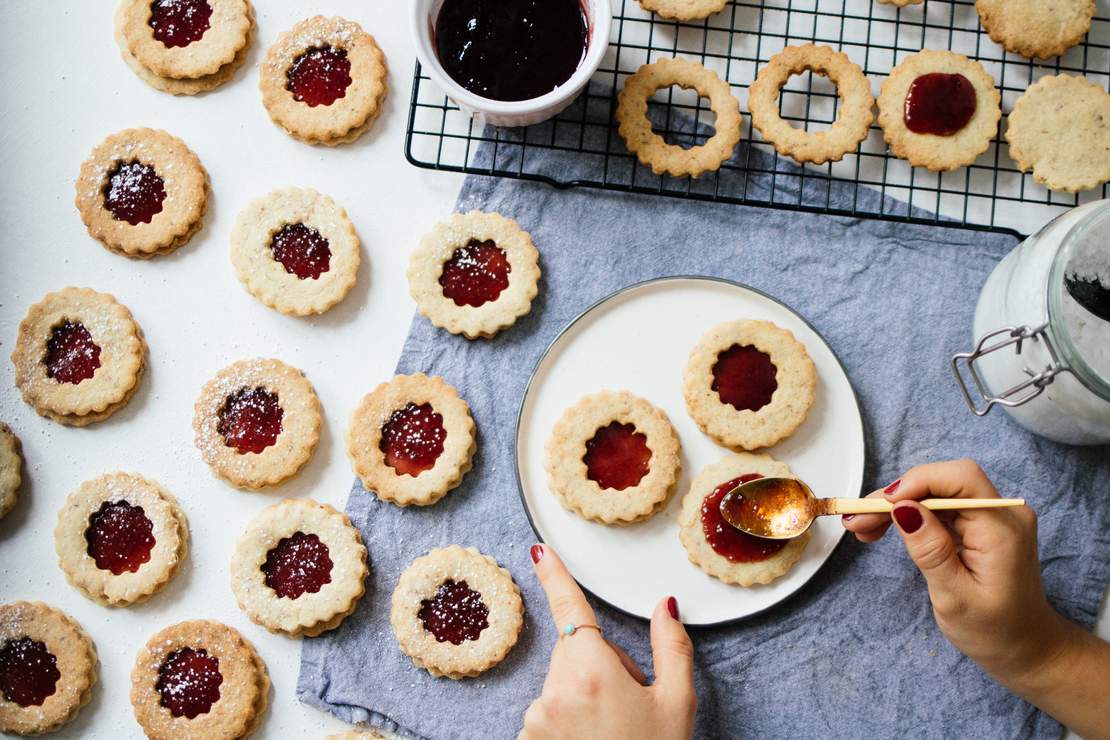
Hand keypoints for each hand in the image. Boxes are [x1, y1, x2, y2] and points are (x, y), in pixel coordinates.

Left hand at [519, 544, 695, 739]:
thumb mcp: (676, 704)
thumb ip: (671, 648)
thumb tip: (666, 607)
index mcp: (591, 671)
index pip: (571, 609)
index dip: (554, 576)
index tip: (538, 551)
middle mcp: (554, 690)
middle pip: (576, 650)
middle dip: (600, 663)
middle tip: (631, 700)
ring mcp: (536, 719)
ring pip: (562, 683)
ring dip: (584, 694)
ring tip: (613, 728)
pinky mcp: (528, 739)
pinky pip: (549, 712)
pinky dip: (568, 719)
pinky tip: (593, 739)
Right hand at [843, 458, 1060, 677]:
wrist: (1026, 648)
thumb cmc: (995, 631)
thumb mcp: (955, 598)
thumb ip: (931, 550)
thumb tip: (902, 508)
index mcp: (1003, 529)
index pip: (961, 478)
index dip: (918, 481)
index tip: (881, 504)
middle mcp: (1002, 513)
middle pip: (943, 482)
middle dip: (897, 495)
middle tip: (857, 518)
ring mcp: (992, 516)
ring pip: (935, 491)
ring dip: (896, 505)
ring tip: (862, 526)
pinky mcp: (979, 524)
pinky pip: (939, 506)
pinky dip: (909, 514)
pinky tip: (882, 528)